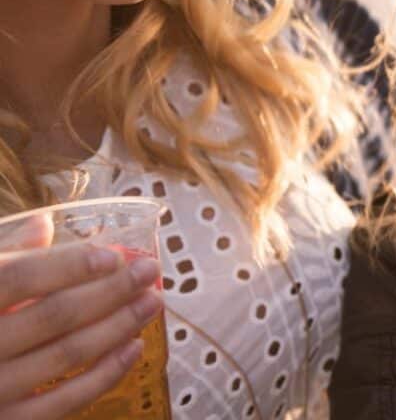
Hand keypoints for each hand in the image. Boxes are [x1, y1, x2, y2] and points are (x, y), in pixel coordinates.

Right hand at [0, 215, 164, 419]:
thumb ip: (4, 258)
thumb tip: (43, 224)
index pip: (18, 277)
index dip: (68, 265)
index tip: (114, 256)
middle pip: (53, 315)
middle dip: (110, 291)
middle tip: (150, 272)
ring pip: (66, 354)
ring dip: (118, 326)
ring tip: (152, 302)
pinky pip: (65, 401)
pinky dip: (106, 374)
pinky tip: (135, 347)